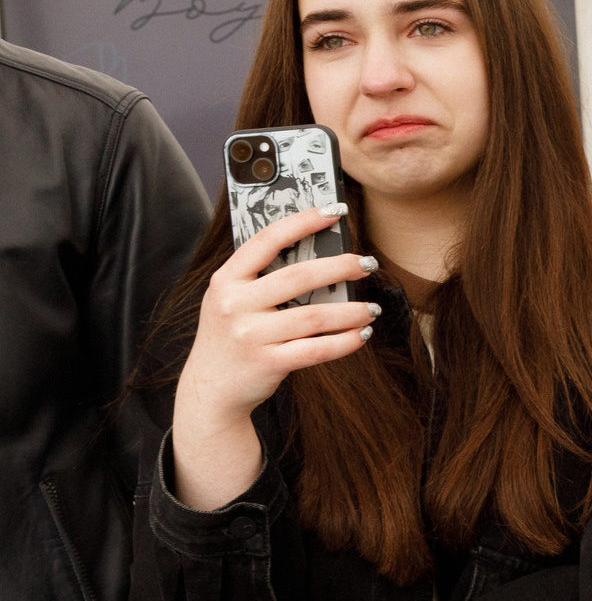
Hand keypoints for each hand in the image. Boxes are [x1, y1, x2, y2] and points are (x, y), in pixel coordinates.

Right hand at [172, 206, 378, 510]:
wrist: (210, 389)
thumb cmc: (231, 335)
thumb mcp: (231, 300)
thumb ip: (261, 277)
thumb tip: (321, 253)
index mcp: (226, 280)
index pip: (267, 240)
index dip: (304, 221)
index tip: (336, 211)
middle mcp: (235, 304)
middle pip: (300, 276)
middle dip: (341, 266)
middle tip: (368, 263)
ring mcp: (250, 335)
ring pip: (315, 316)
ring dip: (352, 310)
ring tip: (371, 308)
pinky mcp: (268, 363)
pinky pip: (317, 349)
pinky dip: (345, 341)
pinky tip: (362, 334)